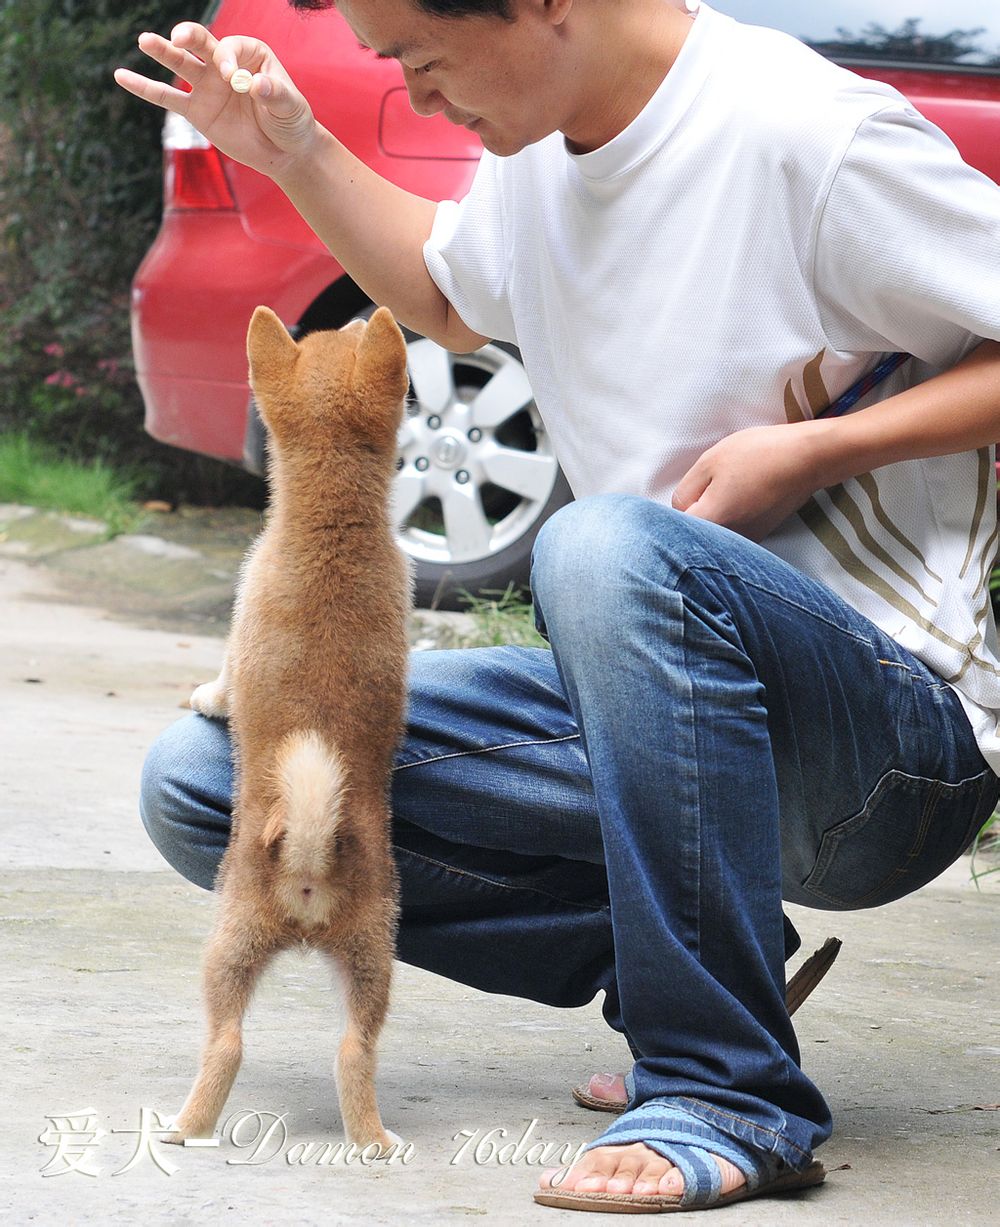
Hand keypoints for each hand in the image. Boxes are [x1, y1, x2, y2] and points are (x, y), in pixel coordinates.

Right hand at [113, 22, 317, 180]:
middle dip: (190, 37)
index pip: (231, 47)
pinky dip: (145, 88)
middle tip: (180, 37)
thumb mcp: (290, 106)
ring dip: (164, 51)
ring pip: (181, 64)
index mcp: (250, 53)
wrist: (286, 152)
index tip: (236, 79)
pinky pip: (167, 98)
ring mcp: (207, 86)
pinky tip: (122, 76)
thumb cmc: (291, 122)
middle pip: (201, 43)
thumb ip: (275, 93)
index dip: (229, 60)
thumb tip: (257, 86)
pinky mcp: (196, 111)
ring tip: (146, 41)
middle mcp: (224, 64)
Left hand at [671, 421, 829, 541]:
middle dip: (695, 512)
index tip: (690, 490)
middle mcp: (729, 540)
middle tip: (712, 483)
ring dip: (715, 514)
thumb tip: (680, 509)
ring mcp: (748, 539)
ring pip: (715, 532)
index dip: (676, 508)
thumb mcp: (710, 462)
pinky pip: (734, 530)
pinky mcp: (761, 534)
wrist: (809, 458)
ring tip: (732, 487)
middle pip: (695, 533)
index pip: (675, 527)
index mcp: (711, 522)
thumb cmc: (759, 454)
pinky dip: (732, 517)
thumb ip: (686, 490)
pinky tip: (744, 494)